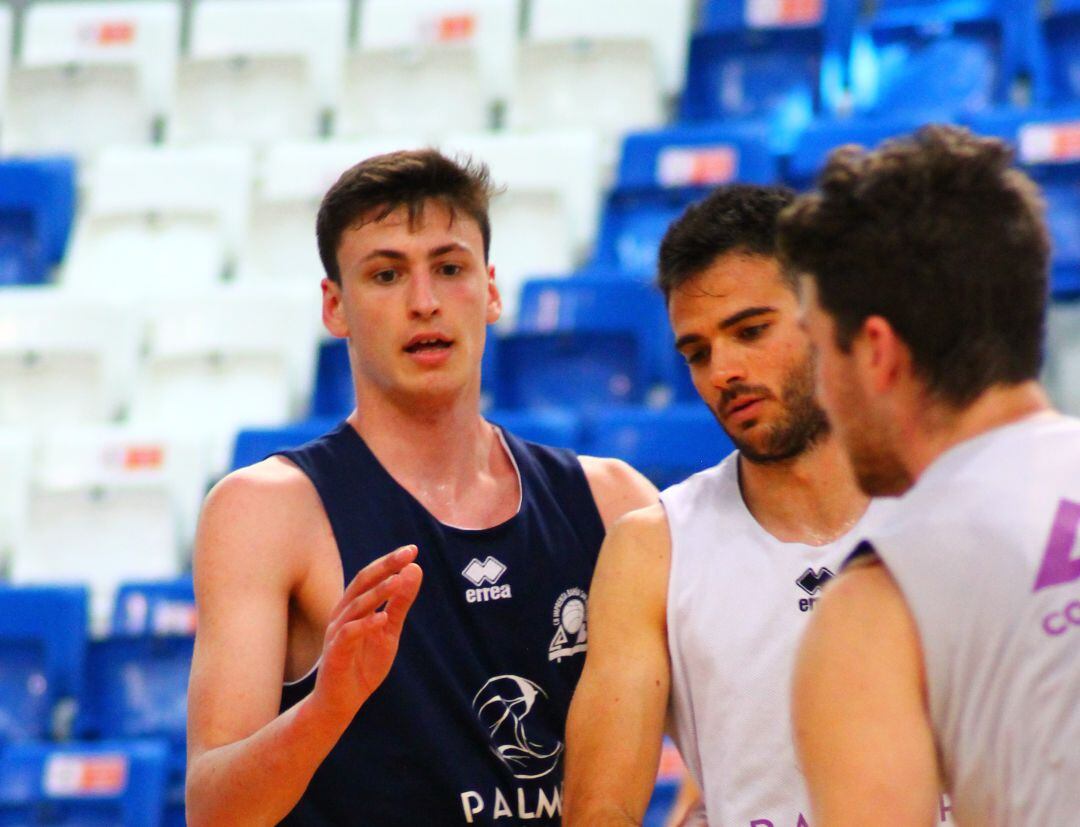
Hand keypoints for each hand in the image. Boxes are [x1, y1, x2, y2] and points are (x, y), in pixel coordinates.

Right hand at [311, 545, 422, 720]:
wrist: (340, 703)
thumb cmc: (362, 664)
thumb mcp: (389, 631)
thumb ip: (400, 603)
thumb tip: (414, 571)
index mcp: (354, 607)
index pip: (370, 577)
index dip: (389, 563)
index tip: (412, 550)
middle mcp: (342, 615)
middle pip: (361, 584)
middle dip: (385, 567)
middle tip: (408, 554)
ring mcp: (336, 634)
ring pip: (355, 607)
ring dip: (377, 593)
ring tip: (399, 580)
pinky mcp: (334, 655)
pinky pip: (348, 635)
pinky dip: (364, 625)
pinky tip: (381, 619)